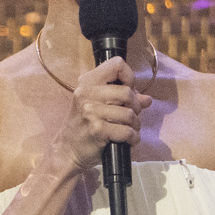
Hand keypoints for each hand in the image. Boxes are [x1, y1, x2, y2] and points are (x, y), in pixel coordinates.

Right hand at [42, 53, 144, 176]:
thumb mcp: (98, 106)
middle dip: (135, 107)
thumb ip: (122, 99)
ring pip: (129, 113)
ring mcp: (91, 111)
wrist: (67, 150)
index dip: (129, 77)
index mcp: (87, 83)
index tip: (128, 90)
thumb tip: (147, 99)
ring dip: (135, 125)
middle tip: (131, 116)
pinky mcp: (97, 129)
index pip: (116, 65)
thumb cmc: (84, 126)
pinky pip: (127, 131)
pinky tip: (128, 140)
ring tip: (130, 130)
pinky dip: (133, 138)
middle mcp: (87, 94)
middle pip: (127, 92)